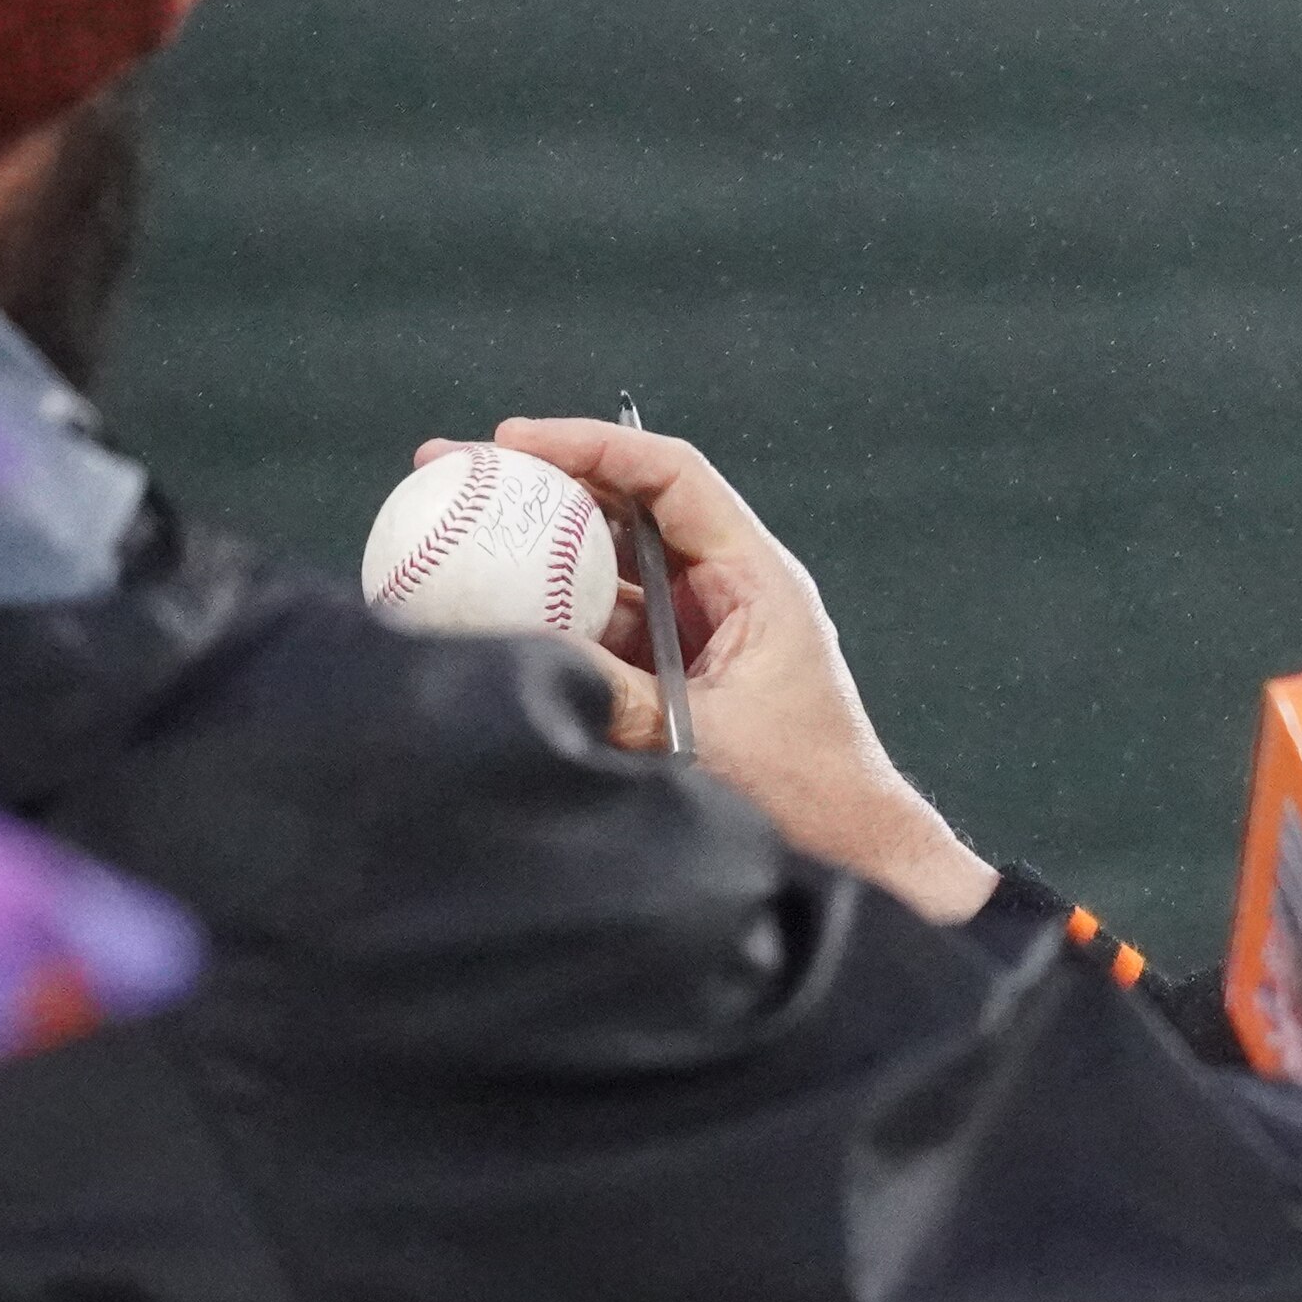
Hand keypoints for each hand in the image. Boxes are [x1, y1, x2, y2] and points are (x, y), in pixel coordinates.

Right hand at [445, 419, 1002, 924]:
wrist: (853, 858)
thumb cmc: (809, 798)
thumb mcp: (701, 742)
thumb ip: (618, 697)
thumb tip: (526, 656)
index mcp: (757, 581)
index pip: (671, 476)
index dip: (592, 447)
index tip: (514, 443)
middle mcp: (730, 591)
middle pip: (626, 506)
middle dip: (542, 483)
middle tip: (452, 470)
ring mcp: (702, 630)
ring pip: (607, 566)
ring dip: (535, 550)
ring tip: (448, 533)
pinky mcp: (679, 674)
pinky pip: (605, 626)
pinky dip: (550, 616)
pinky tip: (487, 615)